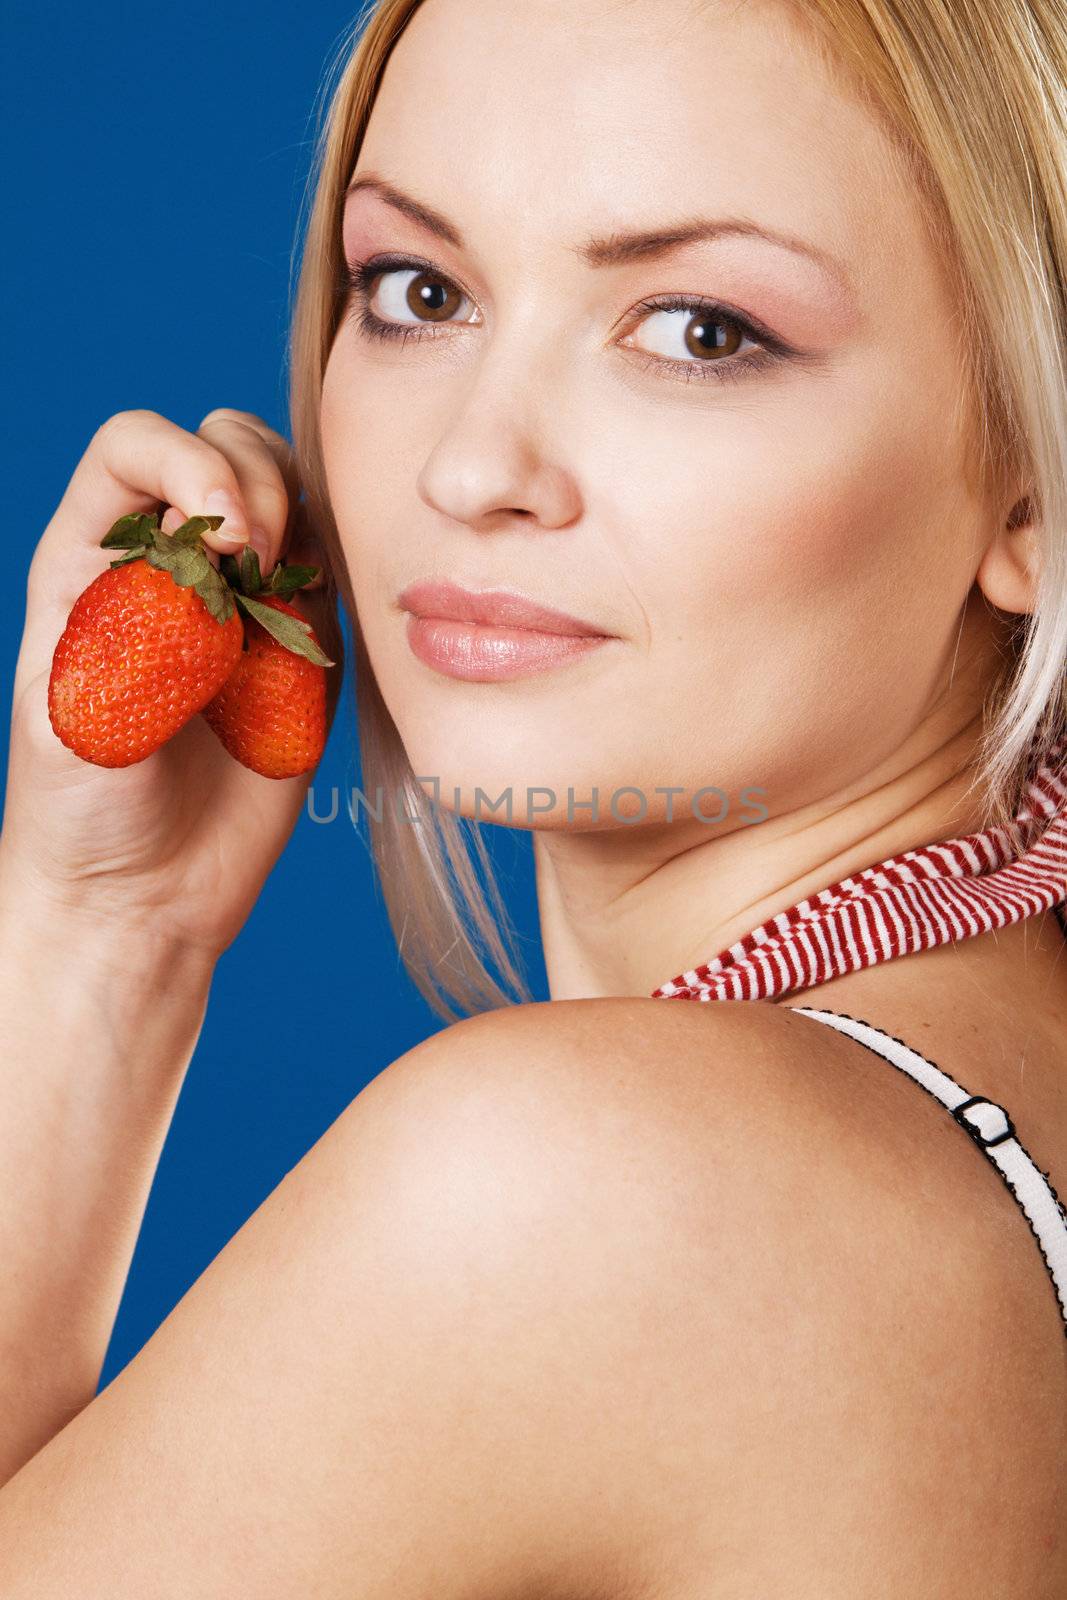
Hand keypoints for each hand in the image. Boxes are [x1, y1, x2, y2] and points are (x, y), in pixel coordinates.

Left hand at [1, 407, 345, 960]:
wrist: (141, 897)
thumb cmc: (81, 809)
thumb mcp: (77, 706)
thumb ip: (139, 621)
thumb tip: (224, 555)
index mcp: (94, 558)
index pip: (136, 445)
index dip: (186, 460)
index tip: (221, 532)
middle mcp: (172, 565)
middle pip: (225, 445)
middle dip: (256, 482)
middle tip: (260, 564)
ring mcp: (244, 604)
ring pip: (292, 497)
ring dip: (303, 523)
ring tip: (285, 599)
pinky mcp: (302, 652)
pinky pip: (336, 578)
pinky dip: (342, 580)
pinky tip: (313, 638)